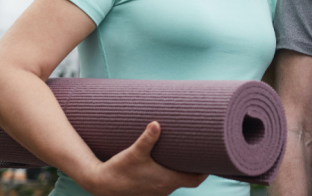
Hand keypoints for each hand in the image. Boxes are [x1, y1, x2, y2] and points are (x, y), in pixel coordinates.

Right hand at [81, 122, 207, 195]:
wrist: (100, 184)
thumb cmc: (119, 169)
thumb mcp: (134, 152)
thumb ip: (147, 138)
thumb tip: (156, 123)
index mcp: (167, 181)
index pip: (196, 179)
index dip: (206, 171)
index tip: (211, 158)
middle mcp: (165, 190)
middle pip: (189, 181)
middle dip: (196, 168)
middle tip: (200, 152)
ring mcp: (156, 193)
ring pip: (177, 183)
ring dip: (182, 171)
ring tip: (186, 155)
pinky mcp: (148, 191)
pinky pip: (165, 184)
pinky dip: (170, 175)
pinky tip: (167, 164)